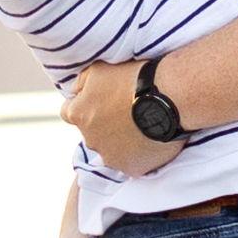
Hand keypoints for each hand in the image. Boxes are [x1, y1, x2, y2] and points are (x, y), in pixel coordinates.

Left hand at [64, 60, 186, 177]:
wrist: (169, 97)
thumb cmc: (134, 78)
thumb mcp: (98, 69)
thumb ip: (82, 83)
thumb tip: (76, 93)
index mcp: (79, 115)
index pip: (69, 112)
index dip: (84, 105)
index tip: (100, 100)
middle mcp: (90, 140)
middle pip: (92, 133)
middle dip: (103, 124)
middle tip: (126, 112)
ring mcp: (111, 157)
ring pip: (110, 150)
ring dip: (120, 141)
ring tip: (141, 126)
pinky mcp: (132, 168)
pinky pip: (131, 162)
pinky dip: (138, 153)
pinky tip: (150, 139)